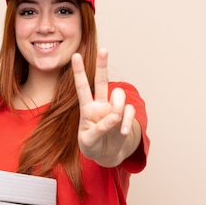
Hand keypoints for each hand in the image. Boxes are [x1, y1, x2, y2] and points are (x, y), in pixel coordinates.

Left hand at [72, 48, 138, 166]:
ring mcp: (113, 109)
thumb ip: (100, 128)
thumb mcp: (88, 141)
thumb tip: (115, 116)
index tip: (75, 56)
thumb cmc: (92, 145)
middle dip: (102, 65)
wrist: (106, 154)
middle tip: (103, 50)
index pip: (82, 87)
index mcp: (86, 108)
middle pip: (101, 81)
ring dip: (118, 107)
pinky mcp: (125, 116)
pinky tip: (123, 132)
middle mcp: (100, 104)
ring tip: (115, 121)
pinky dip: (127, 121)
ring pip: (119, 95)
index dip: (79, 72)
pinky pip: (129, 111)